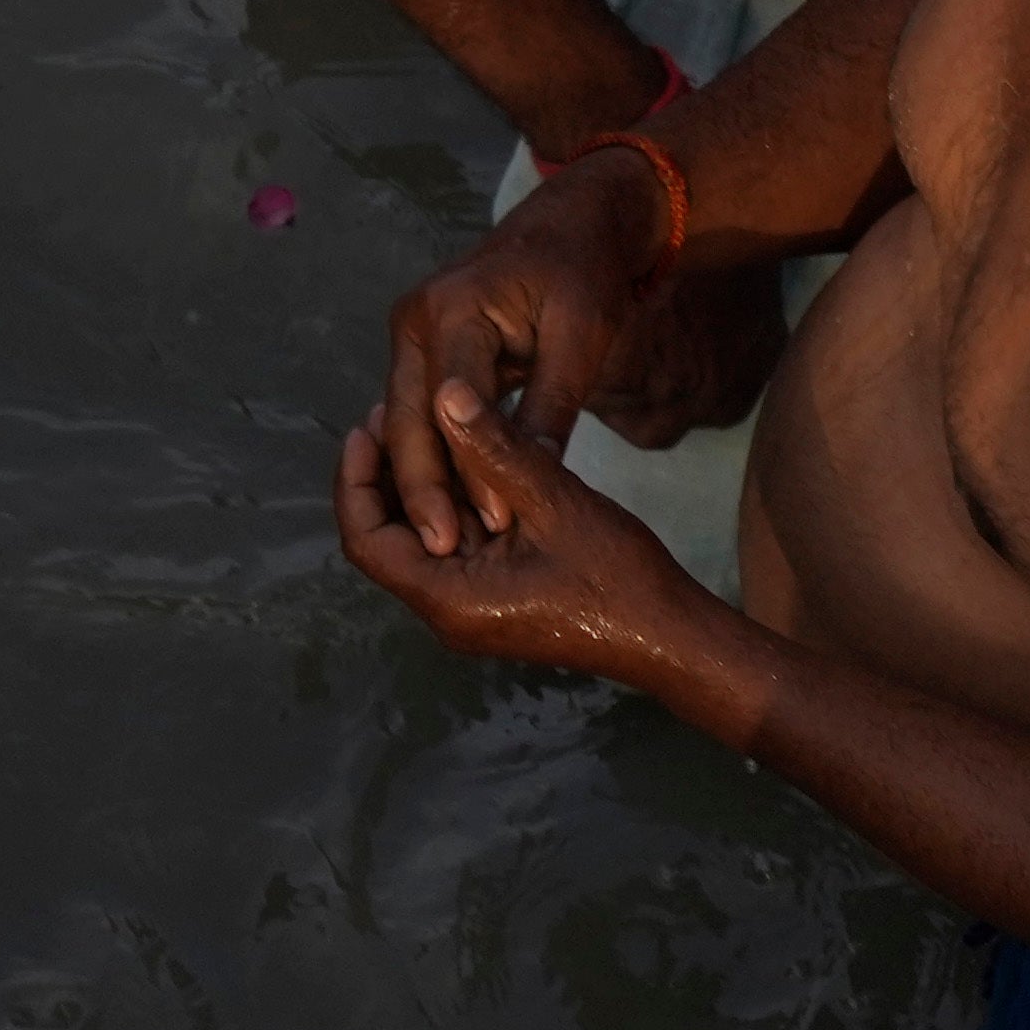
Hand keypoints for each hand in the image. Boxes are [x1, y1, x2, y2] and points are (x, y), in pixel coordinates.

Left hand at [334, 385, 724, 692]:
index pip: (366, 540)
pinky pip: (459, 548)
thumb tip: (445, 392)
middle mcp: (447, 611)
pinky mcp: (499, 601)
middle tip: (399, 411)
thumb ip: (497, 450)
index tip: (368, 427)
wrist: (674, 636)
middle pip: (389, 539)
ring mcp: (473, 609)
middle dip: (387, 476)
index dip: (356, 481)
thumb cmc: (617, 579)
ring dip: (425, 486)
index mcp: (448, 599)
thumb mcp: (557, 505)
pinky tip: (474, 462)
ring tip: (435, 425)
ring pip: (426, 540)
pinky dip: (457, 505)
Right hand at [375, 155, 686, 549]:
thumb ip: (552, 403)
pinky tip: (453, 506)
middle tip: (446, 551)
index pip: (453, 402)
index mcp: (452, 310)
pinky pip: (422, 414)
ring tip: (445, 543)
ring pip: (409, 423)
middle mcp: (416, 322)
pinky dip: (436, 457)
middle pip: (411, 420)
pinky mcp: (425, 353)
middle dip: (424, 488)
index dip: (467, 466)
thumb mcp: (583, 337)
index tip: (492, 521)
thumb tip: (532, 474)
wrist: (573, 226)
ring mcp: (413, 337)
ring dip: (424, 481)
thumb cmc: (585, 275)